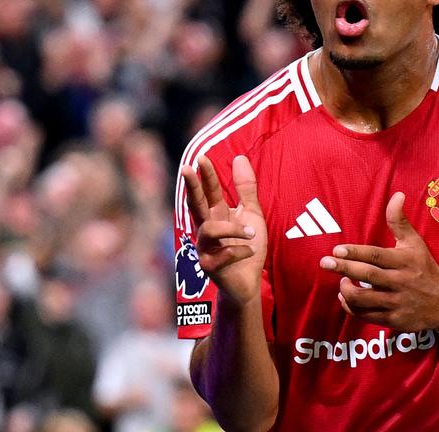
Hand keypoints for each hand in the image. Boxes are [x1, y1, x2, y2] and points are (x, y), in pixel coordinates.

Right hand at [182, 155, 267, 305]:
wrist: (248, 282)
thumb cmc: (246, 247)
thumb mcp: (251, 214)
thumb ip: (245, 189)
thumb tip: (239, 157)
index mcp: (216, 215)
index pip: (209, 192)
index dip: (206, 176)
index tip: (201, 158)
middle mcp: (206, 230)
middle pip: (195, 205)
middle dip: (191, 187)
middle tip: (187, 168)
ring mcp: (204, 248)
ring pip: (209, 230)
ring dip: (233, 228)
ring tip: (251, 233)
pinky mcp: (209, 267)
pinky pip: (224, 253)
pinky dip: (240, 250)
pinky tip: (249, 253)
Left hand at [320, 192, 438, 331]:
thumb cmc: (425, 268)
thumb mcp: (415, 243)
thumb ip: (399, 221)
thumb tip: (397, 194)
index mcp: (405, 261)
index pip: (376, 255)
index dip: (355, 252)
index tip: (337, 249)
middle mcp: (401, 281)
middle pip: (367, 275)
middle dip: (343, 268)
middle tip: (325, 262)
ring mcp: (397, 302)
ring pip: (364, 298)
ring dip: (346, 290)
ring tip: (341, 281)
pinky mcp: (394, 320)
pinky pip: (366, 315)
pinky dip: (351, 308)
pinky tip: (345, 298)